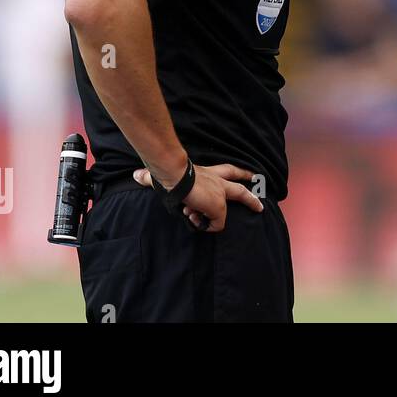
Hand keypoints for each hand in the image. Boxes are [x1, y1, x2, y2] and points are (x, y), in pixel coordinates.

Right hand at [133, 163, 263, 231]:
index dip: (241, 173)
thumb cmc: (170, 172)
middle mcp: (219, 182)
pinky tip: (193, 219)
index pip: (229, 170)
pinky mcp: (219, 207)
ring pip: (226, 212)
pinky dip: (204, 225)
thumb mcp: (166, 175)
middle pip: (241, 190)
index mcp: (210, 172)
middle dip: (252, 200)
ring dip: (211, 219)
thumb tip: (135, 176)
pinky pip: (215, 224)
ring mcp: (221, 195)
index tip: (251, 175)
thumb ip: (152, 177)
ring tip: (192, 215)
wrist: (177, 175)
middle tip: (261, 207)